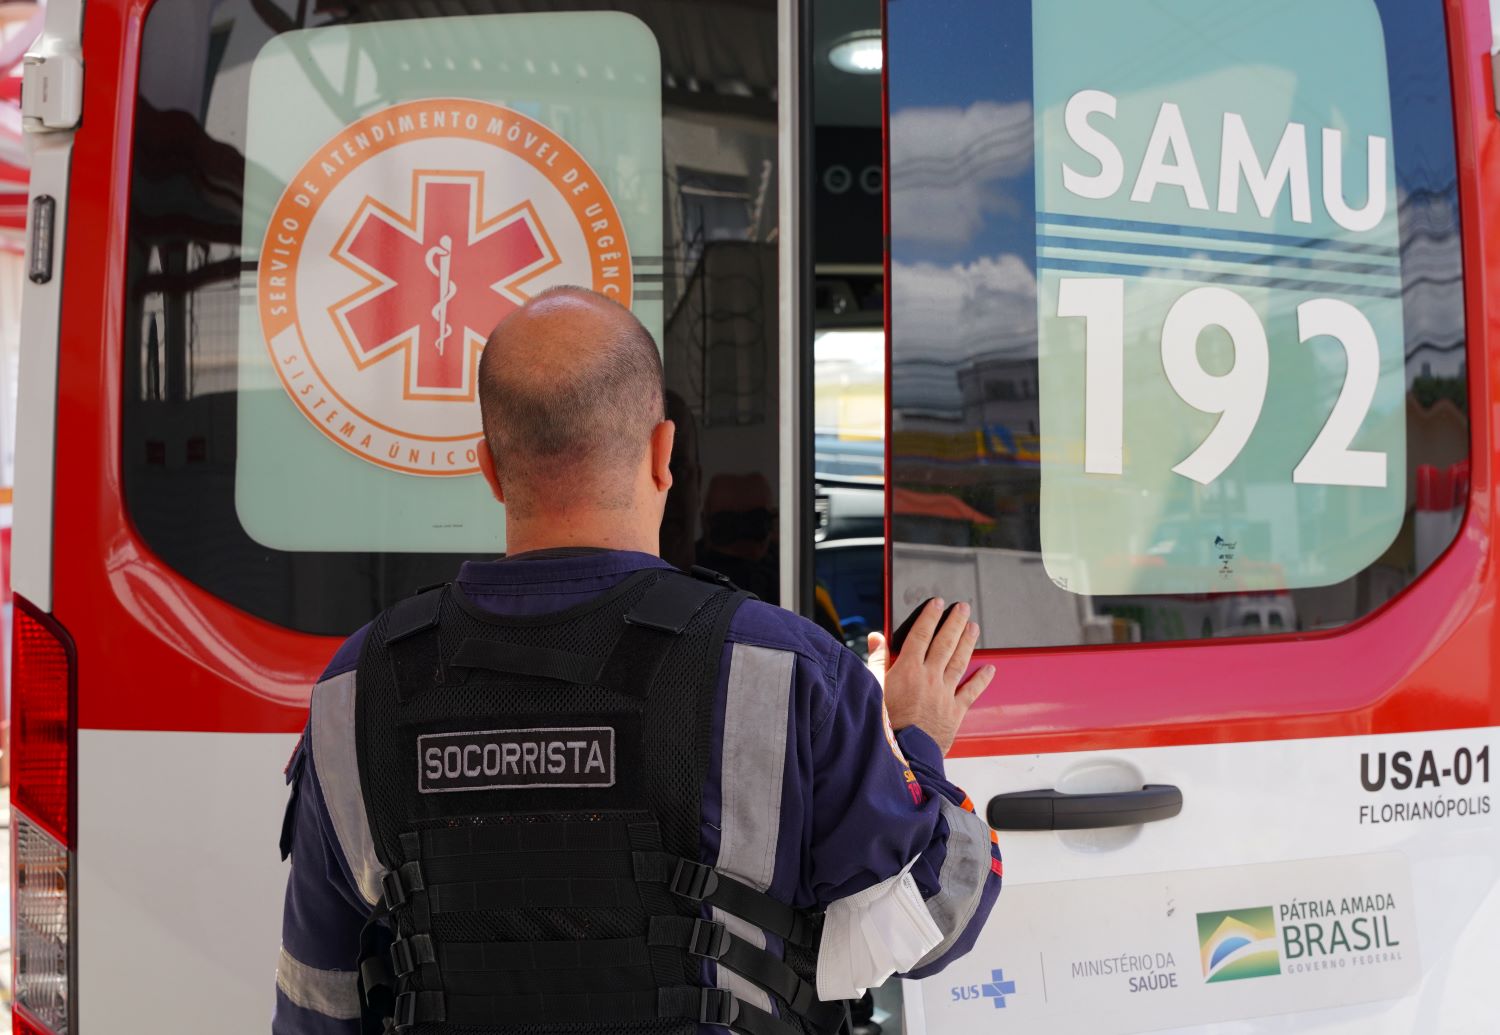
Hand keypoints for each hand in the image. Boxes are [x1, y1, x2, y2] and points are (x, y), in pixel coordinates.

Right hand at [867, 598, 994, 754]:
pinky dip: (981, 680)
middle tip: (963, 608)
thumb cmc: (884, 725)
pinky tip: (989, 669)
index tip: (937, 604)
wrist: (902, 755)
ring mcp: (944, 693)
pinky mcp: (954, 711)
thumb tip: (875, 637)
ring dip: (968, 642)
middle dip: (955, 623)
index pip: (921, 634)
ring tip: (974, 627)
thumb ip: (877, 660)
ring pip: (959, 661)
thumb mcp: (872, 688)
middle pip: (945, 643)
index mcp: (907, 670)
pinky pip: (971, 692)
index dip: (930, 617)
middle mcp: (929, 677)